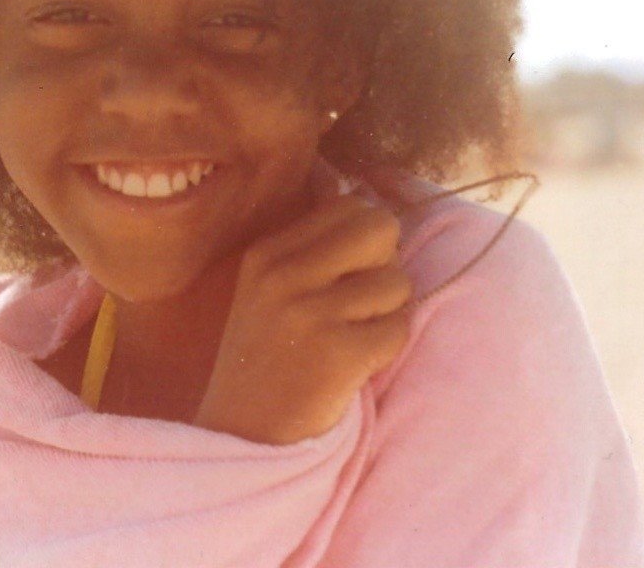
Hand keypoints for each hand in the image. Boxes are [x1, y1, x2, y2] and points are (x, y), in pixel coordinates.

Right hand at [193, 193, 411, 444]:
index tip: (348, 277)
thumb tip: (378, 210)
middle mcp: (283, 275)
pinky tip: (357, 365)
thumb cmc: (268, 361)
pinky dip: (389, 348)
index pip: (349, 206)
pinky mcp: (337, 354)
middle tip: (364, 303)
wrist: (244, 438)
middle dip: (386, 263)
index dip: (366, 241)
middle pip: (380, 227)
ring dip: (388, 314)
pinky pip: (399, 328)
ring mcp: (308, 314)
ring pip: (397, 282)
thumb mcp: (269, 292)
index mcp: (267, 253)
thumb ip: (314, 251)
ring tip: (353, 339)